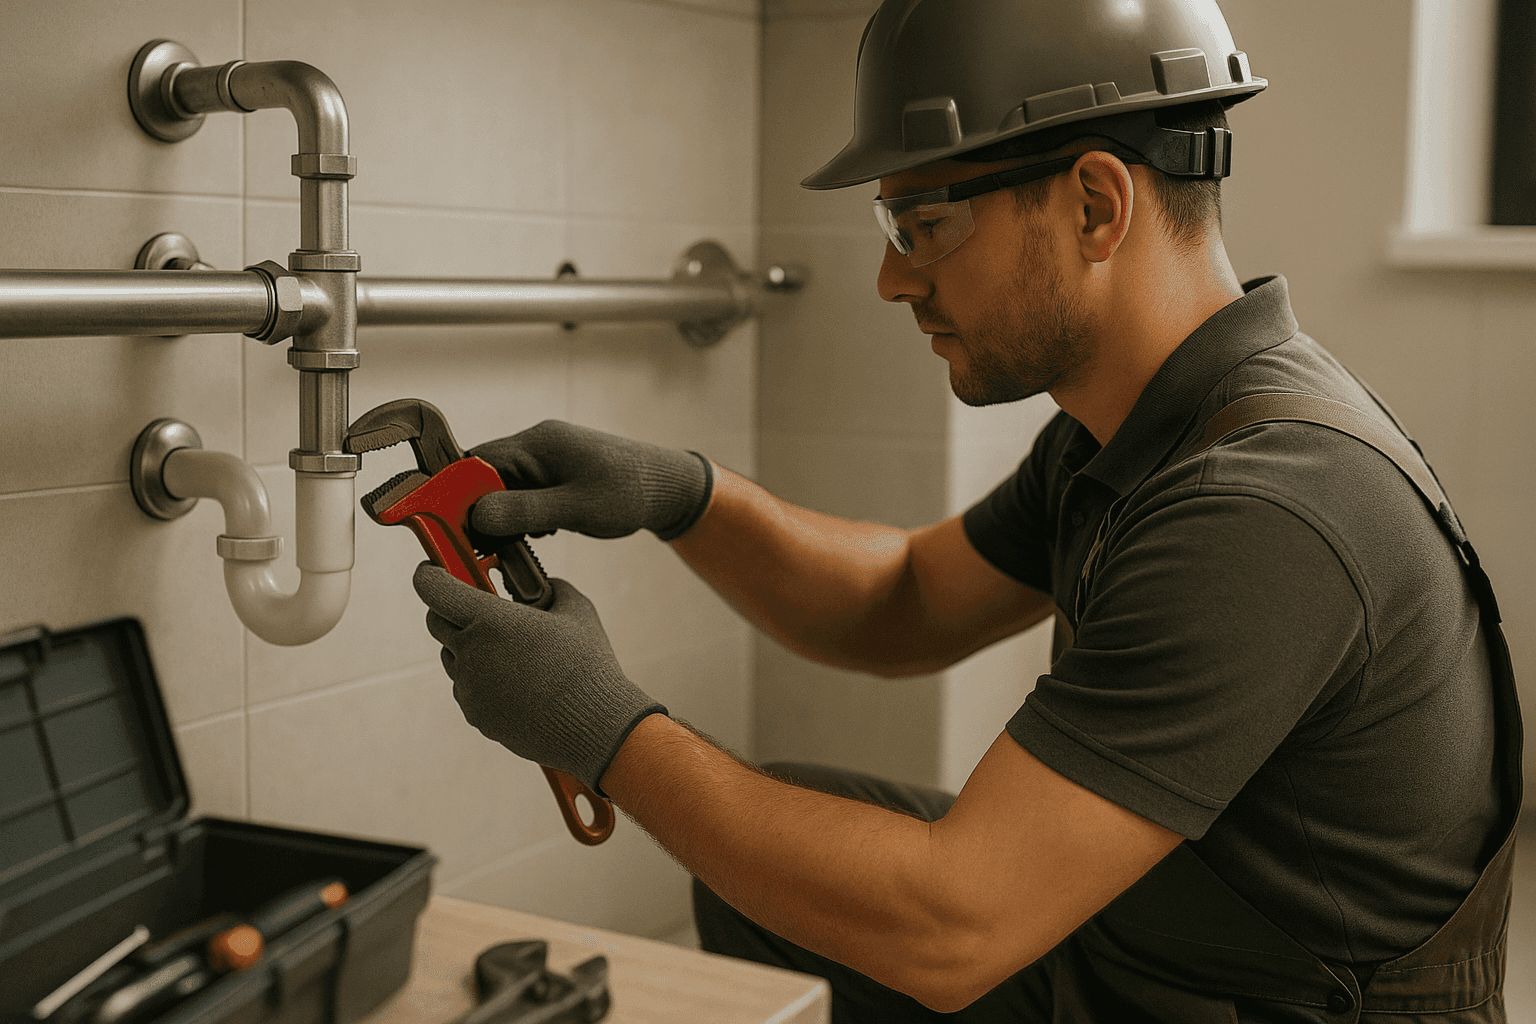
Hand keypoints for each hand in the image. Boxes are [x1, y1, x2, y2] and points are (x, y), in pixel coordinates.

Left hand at [414, 563, 666, 793]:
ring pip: (451, 655)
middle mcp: (471, 652)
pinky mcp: (475, 714)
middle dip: (448, 607)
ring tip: (507, 648)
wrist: (594, 726)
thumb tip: (543, 586)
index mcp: (491, 620)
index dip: (429, 574)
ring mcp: (470, 687)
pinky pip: (466, 687)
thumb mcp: (576, 610)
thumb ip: (551, 589)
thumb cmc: (587, 665)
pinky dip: (481, 678)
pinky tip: (516, 680)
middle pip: (434, 620)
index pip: (433, 588)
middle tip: (475, 604)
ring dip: (467, 645)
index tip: (434, 570)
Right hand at [469, 420, 712, 540]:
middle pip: (485, 476)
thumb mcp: (577, 507)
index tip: (451, 523)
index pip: (476, 461)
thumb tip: (478, 516)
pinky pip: (524, 495)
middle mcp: (537, 447)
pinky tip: (542, 533)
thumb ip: (526, 511)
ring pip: (503, 489)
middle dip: (482, 509)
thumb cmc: (631, 492)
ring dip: (505, 516)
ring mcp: (547, 461)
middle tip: (486, 542)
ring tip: (524, 538)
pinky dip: (524, 516)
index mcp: (538, 443)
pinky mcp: (556, 478)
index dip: (457, 492)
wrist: (669, 489)